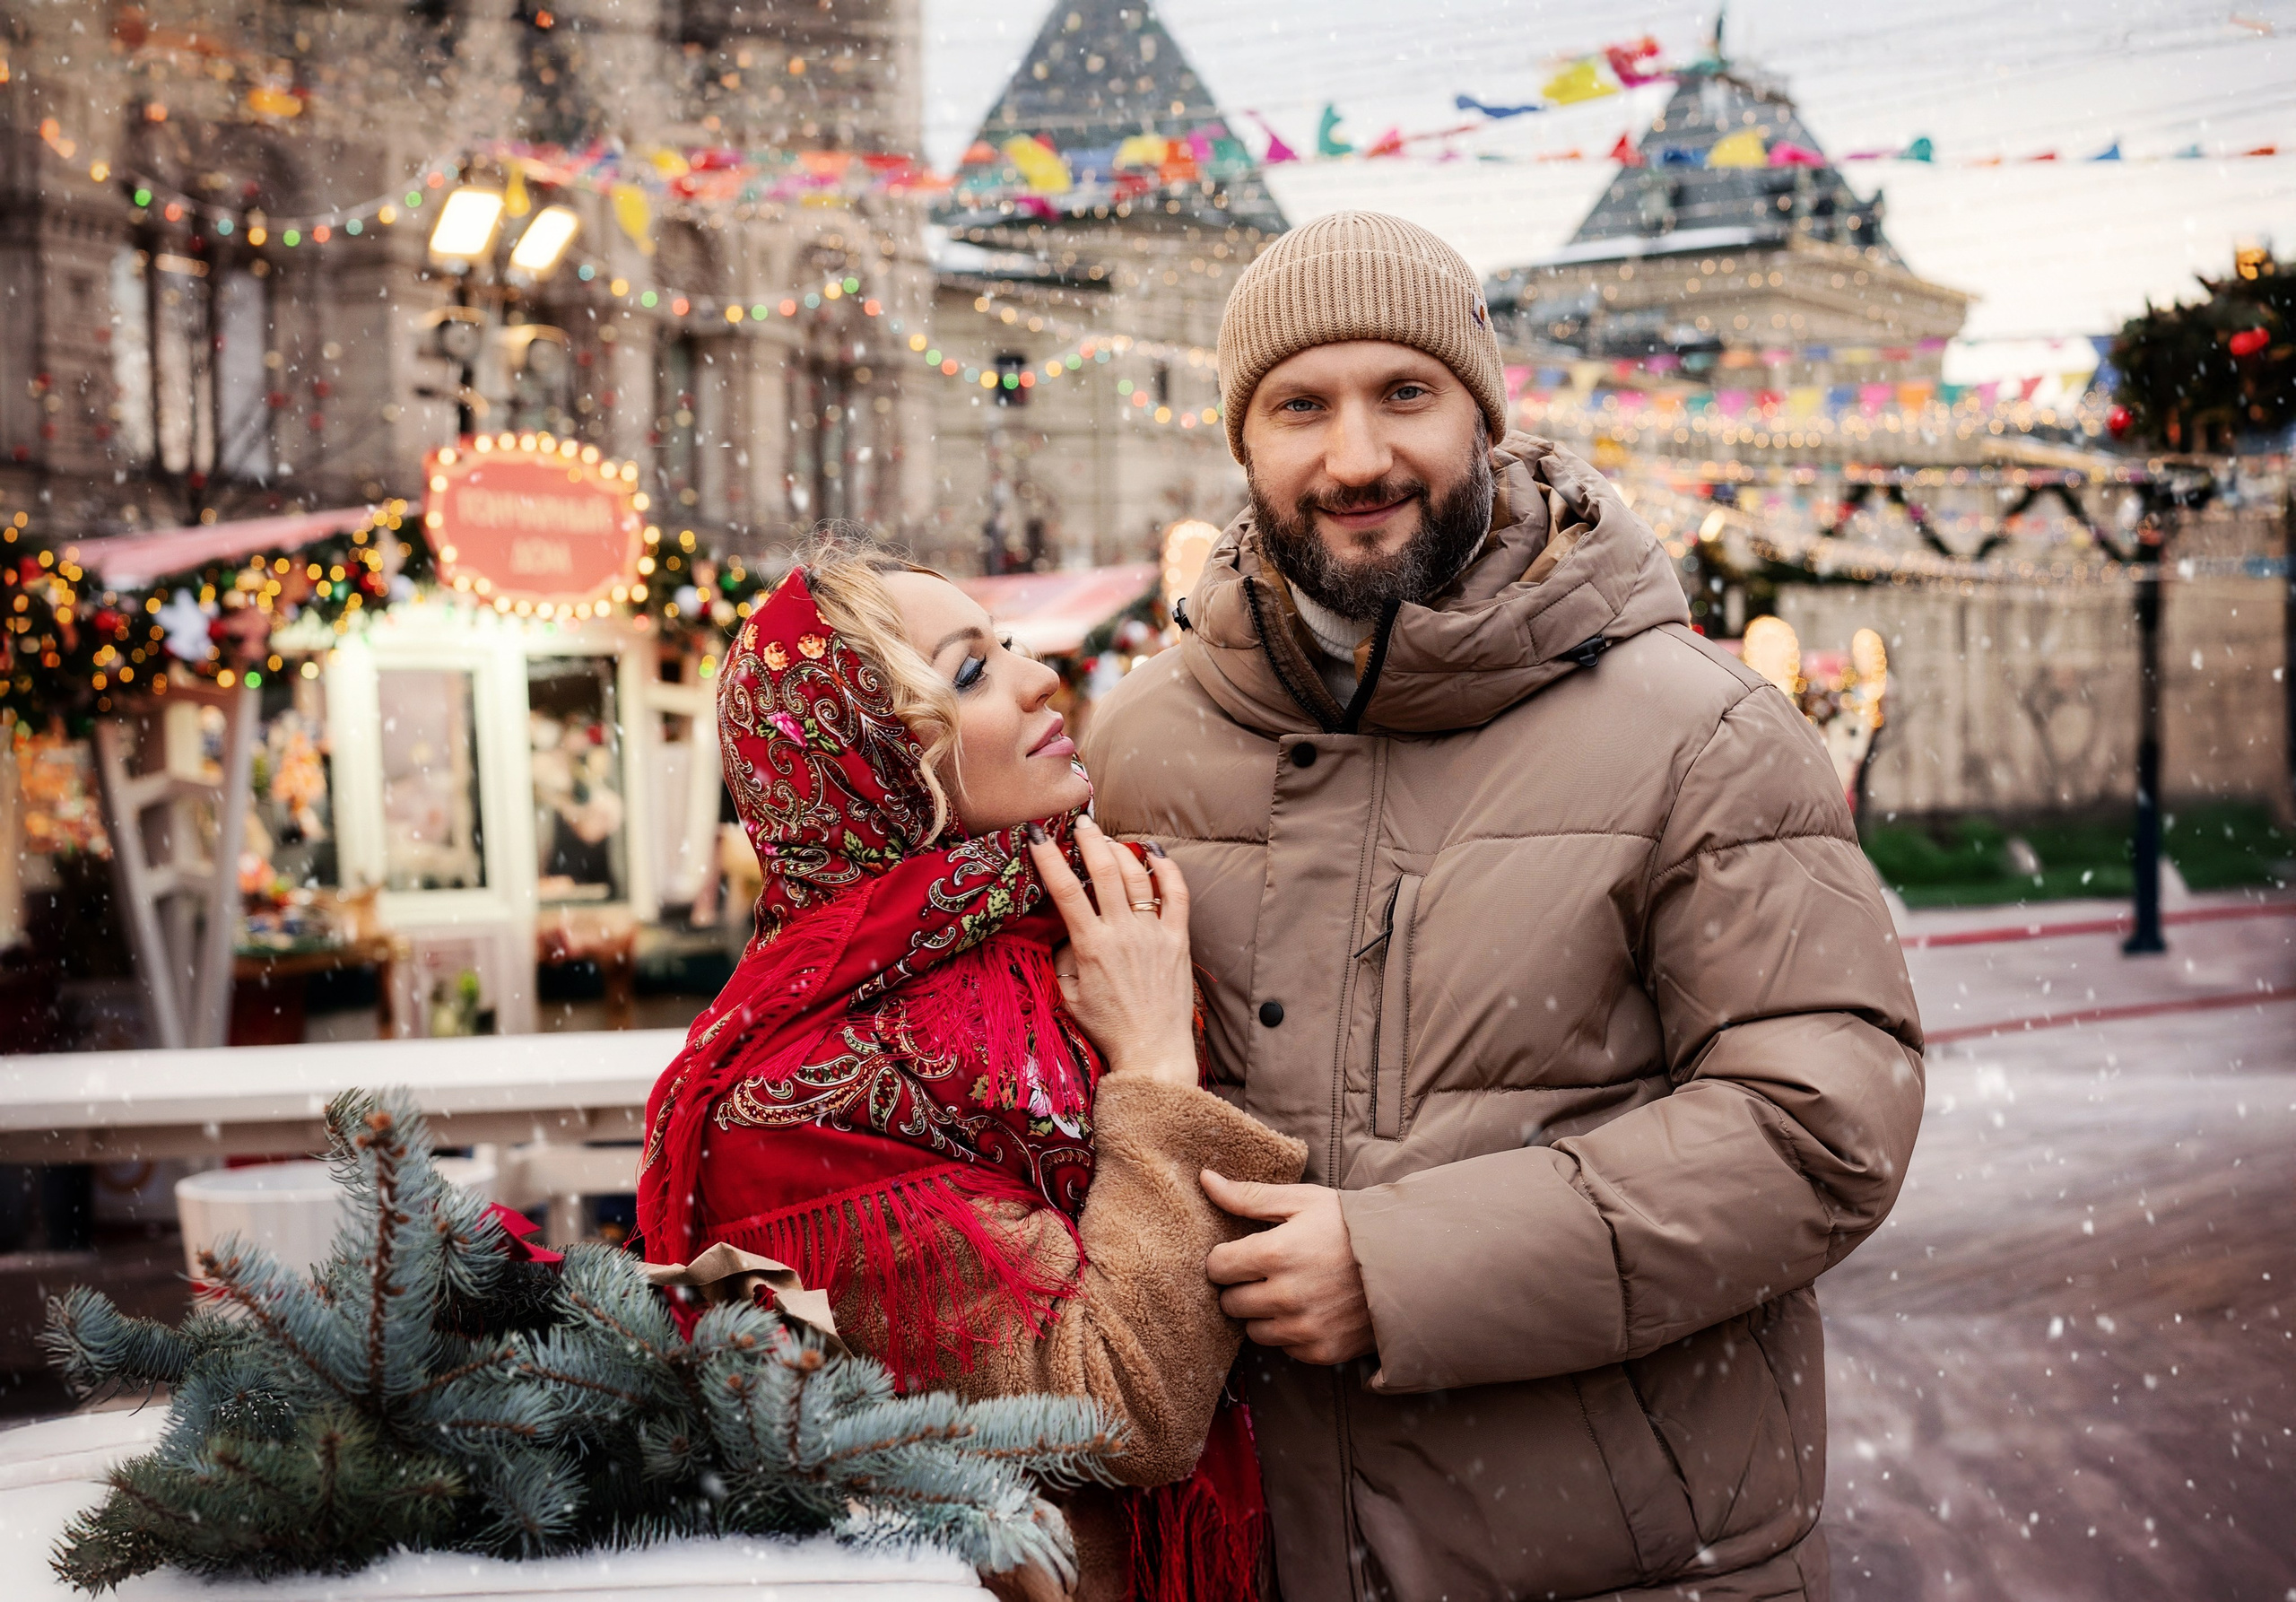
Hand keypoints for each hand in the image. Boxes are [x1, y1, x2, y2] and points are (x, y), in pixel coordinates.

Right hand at [1025, 817, 1194, 1087]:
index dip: (1048, 857)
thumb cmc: (1107, 1028)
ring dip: (1120, 850)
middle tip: (1078, 822)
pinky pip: (1177, 894)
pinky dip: (1167, 869)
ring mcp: (1153, 934)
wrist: (1152, 1051)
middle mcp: (1123, 933)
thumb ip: (1064, 957)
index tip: (1036, 835)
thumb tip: (1067, 928)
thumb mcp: (1070, 996)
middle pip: (1104, 871)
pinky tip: (1154, 852)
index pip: (1065, 890)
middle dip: (1088, 840)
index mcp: (1091, 946)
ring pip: (1137, 876)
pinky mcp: (1178, 939)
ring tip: (1107, 839)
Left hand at [1200, 1171, 1375, 1364]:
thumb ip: (1248, 1196)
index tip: (1241, 1252)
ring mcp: (1303, 1328)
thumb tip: (1205, 1180)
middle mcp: (1285, 1296)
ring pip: (1253, 1330)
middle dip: (1241, 1286)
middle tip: (1265, 1272)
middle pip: (1229, 1303)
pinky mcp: (1320, 1351)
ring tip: (1289, 1290)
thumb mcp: (1302, 1201)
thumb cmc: (1349, 1225)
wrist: (1407, 1262)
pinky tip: (1310, 1309)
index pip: (1216, 1267)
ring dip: (1262, 1313)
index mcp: (1275, 1253)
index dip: (1225, 1258)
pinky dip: (1290, 1332)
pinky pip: (1284, 1348)